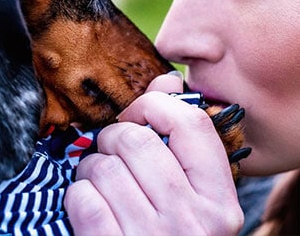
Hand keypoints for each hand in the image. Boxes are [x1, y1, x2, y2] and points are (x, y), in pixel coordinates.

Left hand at [64, 73, 243, 235]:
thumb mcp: (196, 200)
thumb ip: (185, 142)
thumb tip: (167, 78)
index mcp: (220, 202)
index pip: (189, 122)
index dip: (156, 105)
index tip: (140, 116)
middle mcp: (193, 221)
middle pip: (136, 138)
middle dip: (114, 138)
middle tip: (114, 153)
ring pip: (102, 165)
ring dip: (92, 168)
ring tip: (103, 184)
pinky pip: (82, 197)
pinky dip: (78, 196)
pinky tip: (91, 208)